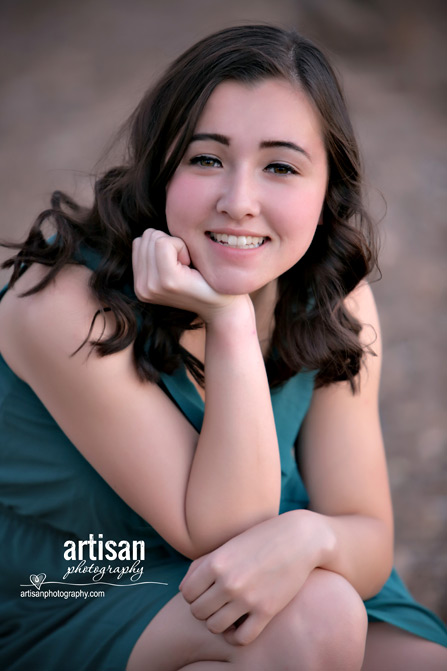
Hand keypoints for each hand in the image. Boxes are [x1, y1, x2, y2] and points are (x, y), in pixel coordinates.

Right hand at [132, 229, 247, 322]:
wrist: (224, 306)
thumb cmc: (204, 280)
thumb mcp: (174, 266)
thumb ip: (156, 252)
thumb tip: (149, 232)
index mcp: (140, 284)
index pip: (140, 240)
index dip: (165, 245)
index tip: (181, 266)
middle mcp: (141, 287)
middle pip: (146, 236)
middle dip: (170, 244)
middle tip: (187, 267)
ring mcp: (151, 286)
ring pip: (154, 238)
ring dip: (177, 246)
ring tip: (189, 268)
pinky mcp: (167, 281)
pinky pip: (165, 243)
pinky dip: (182, 247)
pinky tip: (192, 267)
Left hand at [179, 511, 320, 645]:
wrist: (298, 539)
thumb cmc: (260, 539)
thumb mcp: (229, 545)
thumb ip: (203, 564)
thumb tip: (184, 589)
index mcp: (216, 562)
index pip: (187, 593)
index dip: (193, 594)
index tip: (205, 590)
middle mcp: (228, 581)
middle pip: (198, 612)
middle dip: (204, 609)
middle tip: (217, 602)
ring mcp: (247, 598)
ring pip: (214, 627)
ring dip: (218, 623)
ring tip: (227, 613)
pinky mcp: (266, 611)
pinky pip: (240, 638)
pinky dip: (236, 636)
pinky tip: (240, 624)